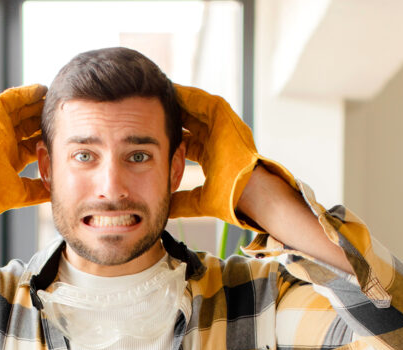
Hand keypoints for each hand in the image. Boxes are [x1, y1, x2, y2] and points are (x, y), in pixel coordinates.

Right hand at [0, 84, 48, 223]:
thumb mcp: (24, 191)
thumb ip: (39, 190)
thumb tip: (53, 193)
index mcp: (10, 158)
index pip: (30, 143)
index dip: (43, 136)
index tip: (58, 131)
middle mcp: (3, 142)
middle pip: (25, 125)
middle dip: (40, 117)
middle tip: (56, 111)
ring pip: (18, 111)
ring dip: (34, 102)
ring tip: (50, 96)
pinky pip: (9, 100)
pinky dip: (24, 93)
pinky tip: (39, 89)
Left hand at [169, 85, 294, 228]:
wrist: (250, 193)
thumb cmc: (231, 198)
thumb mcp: (199, 201)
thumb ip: (182, 202)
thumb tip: (167, 208)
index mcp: (213, 157)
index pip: (189, 141)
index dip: (172, 136)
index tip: (155, 132)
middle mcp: (218, 140)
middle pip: (191, 122)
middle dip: (173, 115)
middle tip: (152, 108)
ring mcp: (223, 128)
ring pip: (197, 109)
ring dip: (180, 101)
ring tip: (160, 93)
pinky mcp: (226, 119)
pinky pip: (205, 101)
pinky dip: (190, 95)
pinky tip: (175, 90)